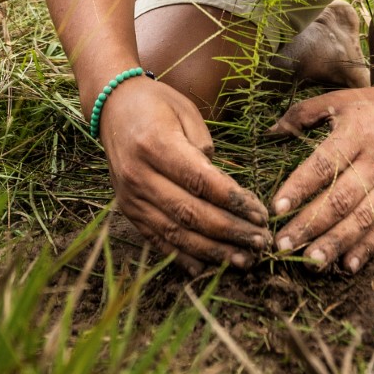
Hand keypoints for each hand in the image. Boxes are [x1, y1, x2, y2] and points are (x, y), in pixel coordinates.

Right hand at [98, 75, 271, 273]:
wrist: (112, 108)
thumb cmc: (157, 105)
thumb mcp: (186, 112)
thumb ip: (205, 149)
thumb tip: (224, 188)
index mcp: (155, 144)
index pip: (200, 181)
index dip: (233, 201)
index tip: (260, 214)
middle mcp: (139, 175)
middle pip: (190, 212)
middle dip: (230, 232)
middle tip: (260, 242)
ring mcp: (130, 197)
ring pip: (175, 233)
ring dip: (213, 251)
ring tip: (244, 260)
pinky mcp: (128, 210)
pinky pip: (157, 239)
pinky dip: (183, 257)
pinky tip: (206, 268)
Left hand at [266, 81, 373, 273]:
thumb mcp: (340, 101)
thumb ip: (303, 114)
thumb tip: (271, 131)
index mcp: (356, 134)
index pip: (323, 165)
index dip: (299, 187)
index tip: (276, 208)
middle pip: (339, 199)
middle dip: (310, 224)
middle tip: (283, 244)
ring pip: (361, 219)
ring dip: (335, 243)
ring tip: (311, 262)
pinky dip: (367, 249)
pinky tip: (347, 266)